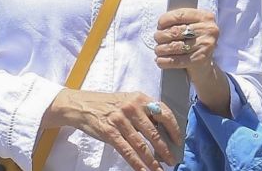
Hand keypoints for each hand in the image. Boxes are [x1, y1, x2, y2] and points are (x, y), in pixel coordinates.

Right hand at [43, 88, 181, 170]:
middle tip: (172, 161)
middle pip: (153, 131)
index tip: (178, 140)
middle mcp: (131, 107)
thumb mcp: (128, 100)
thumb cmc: (109, 104)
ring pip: (141, 144)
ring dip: (152, 161)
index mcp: (139, 98)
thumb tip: (163, 129)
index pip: (163, 111)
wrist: (83, 105)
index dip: (173, 127)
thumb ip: (144, 111)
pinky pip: (126, 151)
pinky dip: (137, 164)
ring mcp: (120, 120)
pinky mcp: (110, 132)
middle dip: (165, 149)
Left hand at [153, 7, 218, 80]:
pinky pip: (178, 60)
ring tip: (157, 49)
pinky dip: (166, 61)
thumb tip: (161, 24)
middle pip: (177, 31)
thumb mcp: (193, 25)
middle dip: (162, 35)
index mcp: (205, 16)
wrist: (206, 65)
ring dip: (162, 49)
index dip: (166, 19)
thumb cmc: (194, 40)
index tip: (159, 24)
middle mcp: (208, 29)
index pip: (181, 14)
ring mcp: (205, 45)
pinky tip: (160, 60)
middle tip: (157, 38)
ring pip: (176, 46)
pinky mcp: (200, 59)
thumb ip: (181, 20)